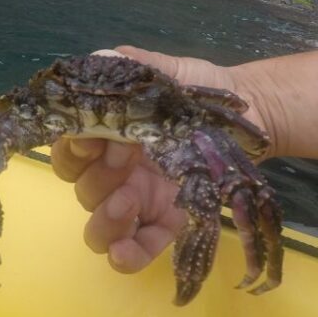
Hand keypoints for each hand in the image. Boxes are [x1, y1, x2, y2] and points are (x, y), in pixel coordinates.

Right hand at [50, 46, 268, 274]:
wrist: (249, 114)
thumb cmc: (201, 90)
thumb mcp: (166, 71)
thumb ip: (132, 66)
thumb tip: (100, 61)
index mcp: (108, 138)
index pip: (68, 151)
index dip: (71, 149)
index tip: (91, 137)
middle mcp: (116, 173)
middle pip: (81, 190)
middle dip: (95, 178)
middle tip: (124, 159)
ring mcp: (140, 202)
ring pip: (99, 228)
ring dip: (103, 220)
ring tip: (127, 202)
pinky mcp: (166, 225)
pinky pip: (137, 249)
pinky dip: (126, 256)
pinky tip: (125, 253)